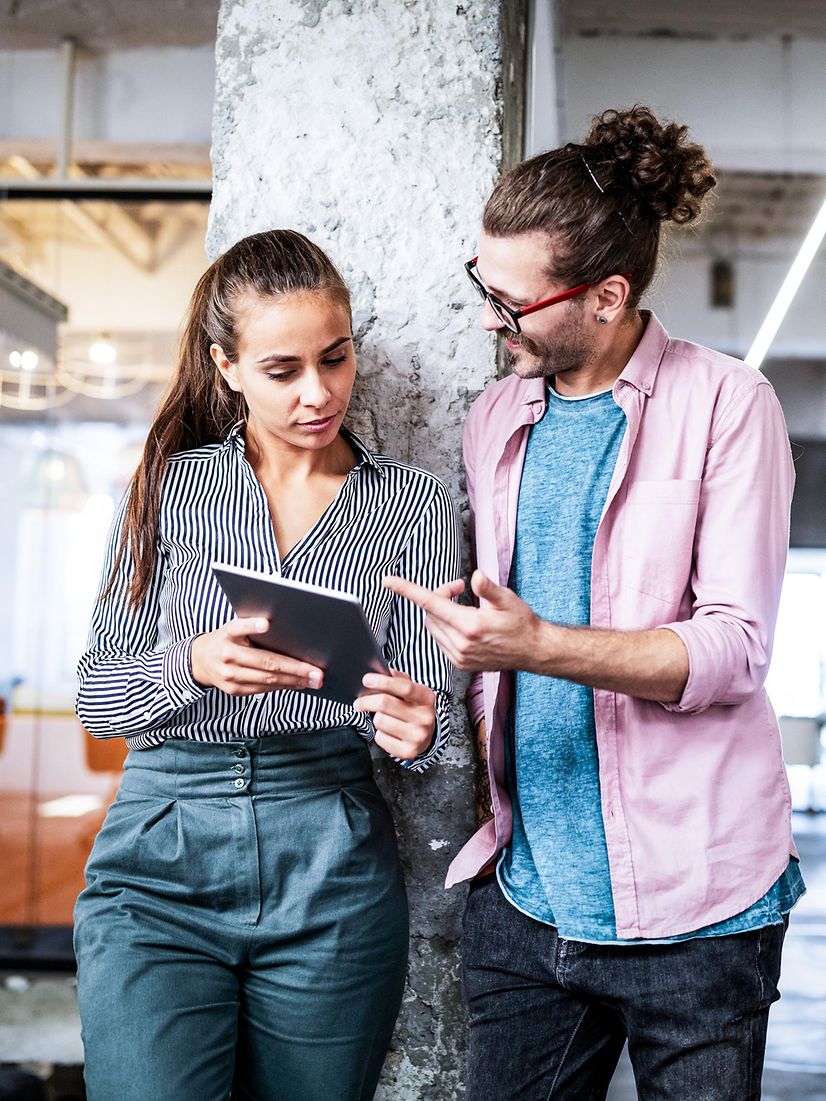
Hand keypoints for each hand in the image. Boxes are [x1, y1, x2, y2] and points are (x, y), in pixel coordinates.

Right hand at [190, 617, 323, 695]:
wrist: (200, 660)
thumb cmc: (227, 639)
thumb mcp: (234, 628)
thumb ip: (253, 628)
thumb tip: (289, 635)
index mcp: (227, 633)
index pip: (238, 627)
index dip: (251, 625)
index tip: (266, 623)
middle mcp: (227, 654)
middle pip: (265, 662)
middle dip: (295, 668)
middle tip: (316, 672)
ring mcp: (229, 675)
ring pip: (267, 680)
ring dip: (294, 681)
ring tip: (313, 680)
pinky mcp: (233, 690)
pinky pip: (263, 689)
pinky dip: (283, 687)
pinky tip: (298, 684)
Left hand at [353, 669, 436, 760]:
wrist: (427, 735)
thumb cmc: (413, 709)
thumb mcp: (412, 691)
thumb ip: (399, 679)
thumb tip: (382, 672)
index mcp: (427, 698)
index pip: (405, 687)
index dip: (383, 682)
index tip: (366, 679)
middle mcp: (425, 717)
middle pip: (385, 704)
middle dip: (366, 701)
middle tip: (359, 702)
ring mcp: (418, 736)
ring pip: (380, 721)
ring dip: (376, 718)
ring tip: (384, 718)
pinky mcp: (408, 751)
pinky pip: (380, 738)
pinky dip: (379, 734)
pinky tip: (388, 732)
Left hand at [383, 570, 541, 672]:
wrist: (533, 651)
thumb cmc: (522, 622)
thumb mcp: (508, 600)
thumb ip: (488, 588)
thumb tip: (475, 576)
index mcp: (471, 626)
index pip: (430, 603)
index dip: (407, 590)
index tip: (388, 581)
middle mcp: (462, 644)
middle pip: (430, 613)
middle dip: (438, 595)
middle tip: (458, 586)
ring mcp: (460, 657)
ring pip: (432, 627)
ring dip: (439, 611)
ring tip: (462, 603)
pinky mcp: (461, 664)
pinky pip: (440, 640)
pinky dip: (443, 626)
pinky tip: (462, 621)